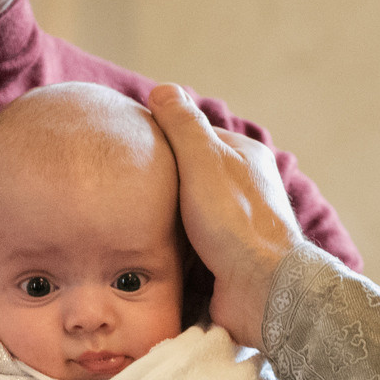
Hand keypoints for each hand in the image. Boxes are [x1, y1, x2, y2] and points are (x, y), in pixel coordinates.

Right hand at [146, 85, 303, 348]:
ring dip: (159, 220)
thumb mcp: (203, 159)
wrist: (259, 289)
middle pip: (188, 177)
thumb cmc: (233, 220)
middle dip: (158, 183)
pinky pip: (186, 248)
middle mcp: (241, 190)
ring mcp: (232, 227)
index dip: (162, 139)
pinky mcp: (221, 261)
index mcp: (242, 158)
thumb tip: (162, 90)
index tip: (129, 147)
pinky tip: (141, 248)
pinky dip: (168, 248)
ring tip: (122, 218)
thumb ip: (182, 124)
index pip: (194, 137)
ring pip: (185, 214)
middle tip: (120, 186)